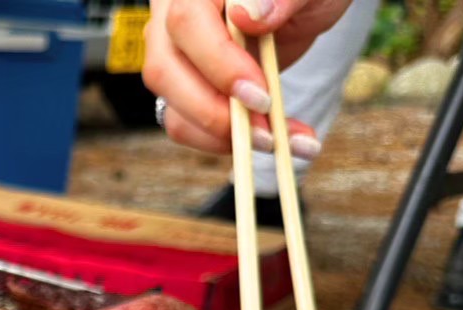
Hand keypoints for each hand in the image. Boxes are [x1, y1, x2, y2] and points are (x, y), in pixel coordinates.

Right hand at [143, 0, 351, 155]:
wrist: (298, 7)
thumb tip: (248, 16)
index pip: (186, 22)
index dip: (219, 63)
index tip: (260, 95)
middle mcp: (170, 16)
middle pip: (164, 70)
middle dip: (213, 111)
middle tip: (264, 131)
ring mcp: (172, 56)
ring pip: (171, 107)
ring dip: (221, 136)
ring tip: (275, 140)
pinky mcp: (183, 88)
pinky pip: (187, 125)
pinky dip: (225, 143)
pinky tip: (268, 140)